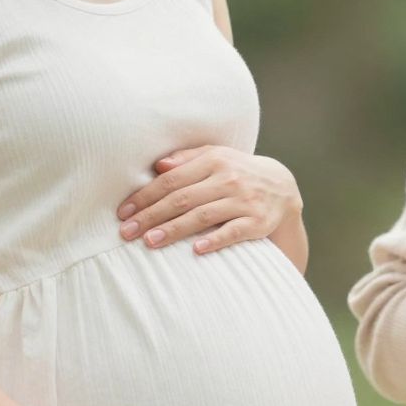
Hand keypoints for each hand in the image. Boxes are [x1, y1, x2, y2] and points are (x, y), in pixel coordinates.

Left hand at [117, 146, 300, 254]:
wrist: (282, 188)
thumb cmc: (238, 171)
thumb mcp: (217, 156)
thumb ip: (187, 159)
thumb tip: (158, 166)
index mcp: (214, 161)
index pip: (171, 180)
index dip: (145, 197)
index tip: (123, 213)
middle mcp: (229, 179)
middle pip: (182, 199)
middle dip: (151, 216)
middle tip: (127, 232)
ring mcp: (244, 201)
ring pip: (203, 216)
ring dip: (174, 230)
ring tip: (149, 242)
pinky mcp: (257, 222)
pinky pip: (233, 232)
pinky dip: (215, 240)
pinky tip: (196, 250)